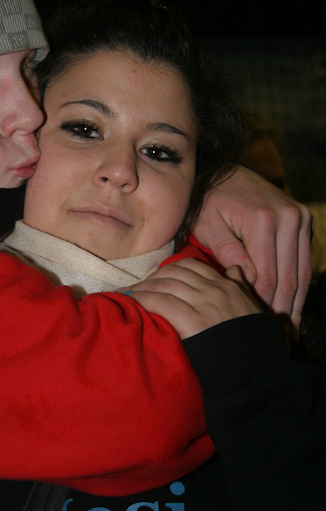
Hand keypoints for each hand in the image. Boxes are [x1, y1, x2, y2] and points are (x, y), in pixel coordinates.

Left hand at [126, 259, 260, 339]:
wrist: (258, 370)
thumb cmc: (255, 345)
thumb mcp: (253, 309)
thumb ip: (242, 287)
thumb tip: (235, 269)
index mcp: (227, 286)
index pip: (191, 267)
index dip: (168, 269)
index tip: (155, 277)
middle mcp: (214, 290)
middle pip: (173, 273)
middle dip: (151, 278)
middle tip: (136, 287)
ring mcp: (204, 303)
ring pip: (165, 285)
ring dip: (142, 288)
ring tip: (127, 294)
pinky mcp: (193, 321)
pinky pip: (162, 302)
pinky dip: (143, 299)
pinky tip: (132, 302)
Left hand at [192, 166, 312, 333]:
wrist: (222, 172)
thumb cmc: (206, 201)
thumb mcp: (207, 225)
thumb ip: (227, 251)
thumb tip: (248, 279)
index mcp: (264, 220)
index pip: (267, 275)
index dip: (262, 305)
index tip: (257, 327)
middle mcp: (289, 218)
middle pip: (290, 276)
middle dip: (283, 310)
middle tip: (280, 339)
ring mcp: (300, 218)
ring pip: (301, 271)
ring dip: (295, 302)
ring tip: (289, 331)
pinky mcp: (303, 220)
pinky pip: (303, 260)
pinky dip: (298, 284)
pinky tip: (291, 306)